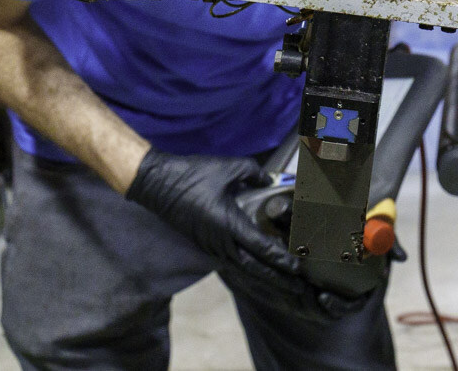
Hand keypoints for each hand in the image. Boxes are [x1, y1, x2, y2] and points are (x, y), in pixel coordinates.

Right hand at [125, 150, 306, 294]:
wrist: (158, 184)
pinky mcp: (206, 244)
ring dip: (265, 278)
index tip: (299, 268)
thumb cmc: (193, 175)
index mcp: (229, 225)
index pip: (262, 249)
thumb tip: (270, 180)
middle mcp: (221, 241)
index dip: (283, 260)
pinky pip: (232, 263)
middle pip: (255, 269)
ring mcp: (212, 245)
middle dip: (279, 280)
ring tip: (286, 284)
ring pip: (243, 269)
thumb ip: (255, 173)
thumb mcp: (229, 167)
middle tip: (300, 289)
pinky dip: (250, 270)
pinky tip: (260, 271)